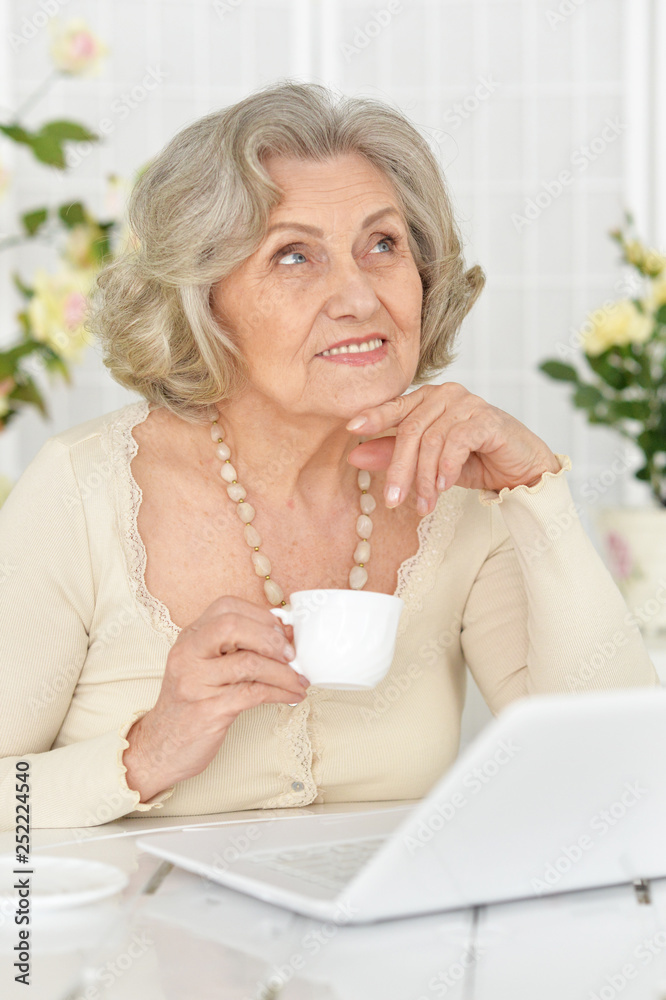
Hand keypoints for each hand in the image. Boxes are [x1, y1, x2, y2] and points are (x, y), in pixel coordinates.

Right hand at [122, 596, 308, 801]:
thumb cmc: (191, 703)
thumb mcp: (206, 666)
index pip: (226, 606)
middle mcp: (188, 654)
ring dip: (284, 672)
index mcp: (190, 637)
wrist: (160, 747)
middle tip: (292, 654)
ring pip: (249, 663)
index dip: (261, 615)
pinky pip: (253, 693)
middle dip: (271, 637)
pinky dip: (280, 693)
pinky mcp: (208, 709)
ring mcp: (195, 682)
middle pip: (233, 625)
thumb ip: (238, 647)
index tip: (282, 631)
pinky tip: (292, 696)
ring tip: (300, 680)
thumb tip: (286, 632)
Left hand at [345, 382, 560, 515]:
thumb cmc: (475, 460)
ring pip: (432, 440)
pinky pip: (457, 442)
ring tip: (425, 505)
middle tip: (392, 501)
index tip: (351, 429)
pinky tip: (445, 487)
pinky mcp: (487, 419)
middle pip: (411, 430)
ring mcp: (468, 403)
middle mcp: (446, 394)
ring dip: (425, 478)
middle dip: (399, 469)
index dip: (374, 416)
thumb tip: (355, 455)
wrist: (522, 469)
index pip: (396, 407)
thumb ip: (395, 454)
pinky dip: (447, 467)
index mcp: (429, 399)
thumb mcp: (429, 462)